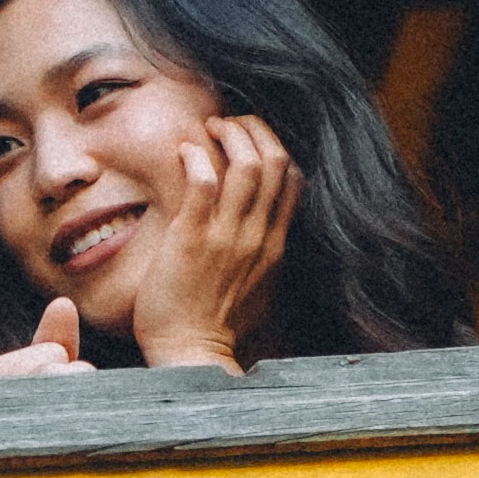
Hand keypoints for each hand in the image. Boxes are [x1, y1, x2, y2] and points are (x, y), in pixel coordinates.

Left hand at [131, 115, 295, 371]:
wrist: (190, 353)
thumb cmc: (213, 325)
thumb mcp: (254, 287)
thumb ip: (260, 256)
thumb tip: (260, 236)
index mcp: (274, 245)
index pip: (293, 180)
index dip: (276, 148)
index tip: (251, 140)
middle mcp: (258, 236)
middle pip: (276, 162)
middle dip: (255, 131)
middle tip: (228, 123)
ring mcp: (227, 236)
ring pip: (248, 166)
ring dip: (230, 136)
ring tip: (210, 127)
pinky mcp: (193, 239)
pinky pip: (203, 184)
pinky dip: (197, 158)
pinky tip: (185, 150)